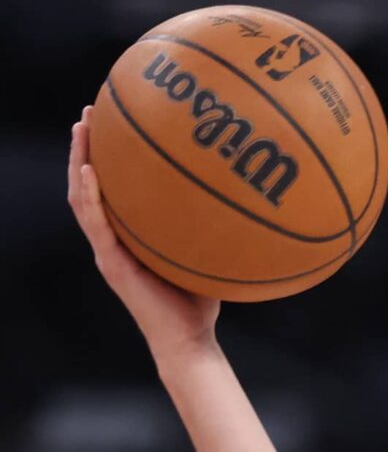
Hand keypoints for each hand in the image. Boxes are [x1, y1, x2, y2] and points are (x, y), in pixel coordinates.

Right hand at [67, 105, 220, 358]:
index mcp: (129, 235)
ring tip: (81, 127)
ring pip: (82, 197)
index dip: (108, 156)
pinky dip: (90, 195)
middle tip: (90, 110)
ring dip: (79, 160)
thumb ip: (211, 227)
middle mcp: (113, 239)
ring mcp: (108, 250)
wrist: (190, 341)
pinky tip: (90, 169)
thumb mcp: (205, 254)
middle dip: (86, 146)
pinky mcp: (111, 264)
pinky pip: (95, 223)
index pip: (112, 188)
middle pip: (89, 183)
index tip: (113, 120)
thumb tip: (243, 193)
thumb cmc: (201, 301)